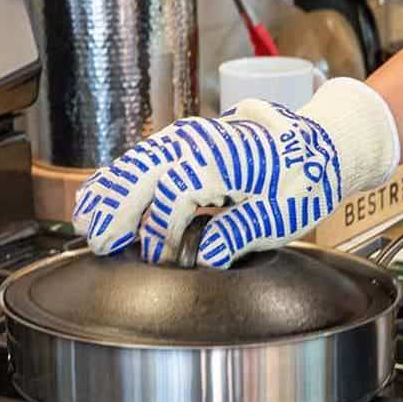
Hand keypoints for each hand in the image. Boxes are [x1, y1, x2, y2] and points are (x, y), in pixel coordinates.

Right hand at [73, 79, 399, 266]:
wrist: (318, 145)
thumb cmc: (301, 180)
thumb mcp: (280, 214)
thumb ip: (239, 234)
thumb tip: (205, 259)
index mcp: (219, 158)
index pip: (173, 197)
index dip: (160, 232)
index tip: (159, 262)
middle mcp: (196, 143)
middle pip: (142, 174)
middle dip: (116, 210)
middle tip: (96, 243)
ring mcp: (187, 140)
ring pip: (134, 164)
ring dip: (108, 193)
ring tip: (83, 223)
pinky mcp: (184, 145)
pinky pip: (141, 159)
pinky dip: (116, 178)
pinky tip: (96, 196)